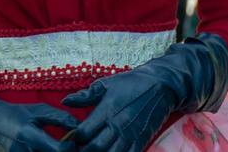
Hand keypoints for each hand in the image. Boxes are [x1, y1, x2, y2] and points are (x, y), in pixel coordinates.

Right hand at [0, 55, 76, 151]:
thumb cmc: (16, 114)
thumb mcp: (38, 111)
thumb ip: (61, 118)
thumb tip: (81, 128)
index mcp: (29, 136)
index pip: (59, 151)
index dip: (71, 148)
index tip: (74, 142)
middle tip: (69, 147)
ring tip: (57, 148)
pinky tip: (46, 151)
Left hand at [62, 33, 227, 151]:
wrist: (162, 85)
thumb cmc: (132, 83)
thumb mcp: (108, 84)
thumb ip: (86, 95)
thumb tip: (65, 101)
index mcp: (106, 110)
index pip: (83, 133)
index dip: (72, 139)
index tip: (68, 140)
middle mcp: (117, 125)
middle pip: (94, 148)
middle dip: (82, 151)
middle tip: (77, 149)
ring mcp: (130, 136)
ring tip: (91, 151)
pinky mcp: (141, 142)